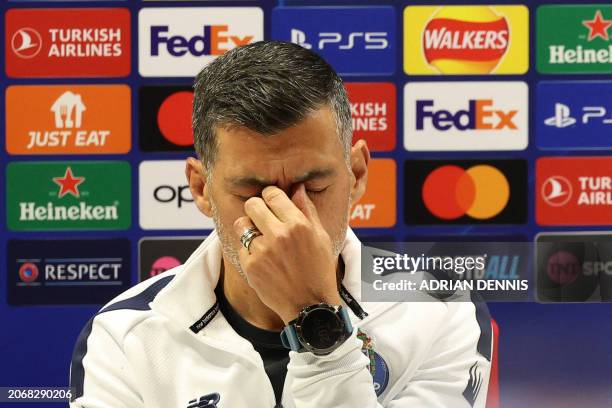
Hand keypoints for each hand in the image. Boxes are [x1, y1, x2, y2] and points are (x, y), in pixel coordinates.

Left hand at [233, 184, 341, 323]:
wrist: (310, 306)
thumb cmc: (319, 271)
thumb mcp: (320, 237)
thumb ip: (307, 210)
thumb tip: (298, 188)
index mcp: (298, 224)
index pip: (272, 194)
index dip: (270, 195)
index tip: (271, 202)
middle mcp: (279, 235)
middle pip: (252, 204)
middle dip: (256, 208)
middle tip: (262, 217)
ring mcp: (262, 251)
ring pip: (242, 224)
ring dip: (249, 227)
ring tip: (260, 237)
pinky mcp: (251, 266)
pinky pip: (241, 247)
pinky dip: (249, 250)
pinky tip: (263, 259)